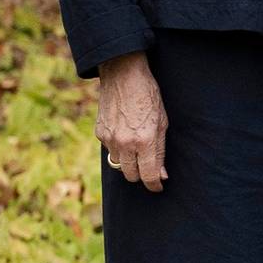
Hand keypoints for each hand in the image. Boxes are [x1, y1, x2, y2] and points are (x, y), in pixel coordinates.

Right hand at [95, 52, 169, 192]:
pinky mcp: (99, 133)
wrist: (123, 75)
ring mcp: (109, 139)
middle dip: (141, 175)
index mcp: (145, 140)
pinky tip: (124, 133)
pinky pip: (109, 150)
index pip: (149, 175)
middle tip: (148, 167)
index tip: (158, 187)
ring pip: (118, 164)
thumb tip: (160, 175)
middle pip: (131, 176)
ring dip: (128, 161)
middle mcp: (125, 143)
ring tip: (136, 146)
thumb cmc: (148, 95)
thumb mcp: (162, 122)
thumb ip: (160, 150)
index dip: (155, 185)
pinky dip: (118, 148)